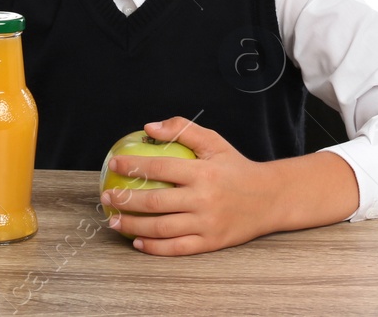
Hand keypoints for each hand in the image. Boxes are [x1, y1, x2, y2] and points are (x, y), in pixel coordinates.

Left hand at [101, 117, 276, 255]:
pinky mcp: (210, 243)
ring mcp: (206, 224)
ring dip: (132, 225)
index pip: (161, 166)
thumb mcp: (216, 143)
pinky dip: (153, 247)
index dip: (134, 164)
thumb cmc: (237, 169)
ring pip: (161, 228)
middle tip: (107, 196)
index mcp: (204, 172)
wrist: (270, 198)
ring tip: (113, 220)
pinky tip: (137, 242)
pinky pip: (176, 248)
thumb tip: (150, 128)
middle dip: (125, 199)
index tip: (115, 163)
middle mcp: (204, 199)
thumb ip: (185, 130)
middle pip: (155, 201)